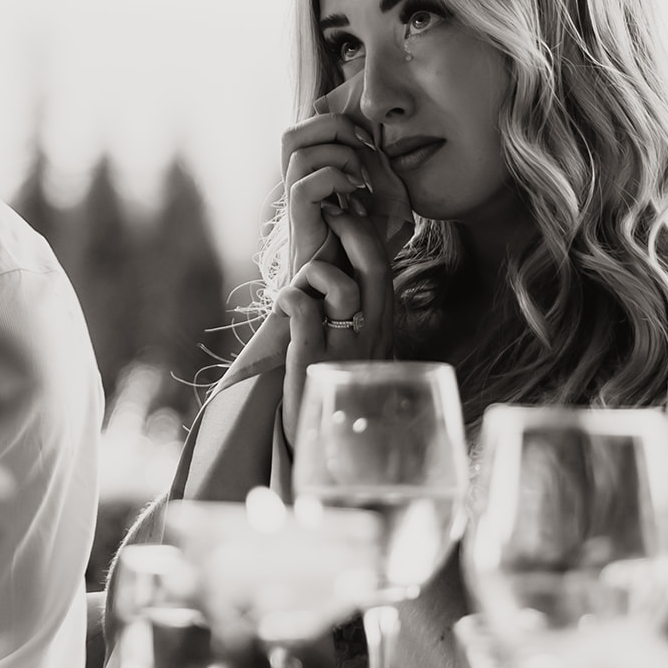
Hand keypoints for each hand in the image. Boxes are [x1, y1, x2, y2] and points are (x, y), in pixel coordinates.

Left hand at [275, 203, 401, 444]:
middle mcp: (373, 334)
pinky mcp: (315, 362)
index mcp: (384, 327)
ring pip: (340, 285)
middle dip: (352, 229)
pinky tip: (283, 305)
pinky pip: (305, 311)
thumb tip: (344, 279)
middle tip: (332, 214)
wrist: (339, 454)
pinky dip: (291, 298)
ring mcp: (345, 348)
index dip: (367, 233)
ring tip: (299, 284)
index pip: (384, 267)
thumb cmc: (342, 395)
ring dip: (316, 272)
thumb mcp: (360, 352)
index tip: (349, 213)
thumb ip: (359, 317)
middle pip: (373, 265)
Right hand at [281, 112, 376, 277]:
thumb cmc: (364, 255)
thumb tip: (375, 148)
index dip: (338, 122)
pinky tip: (355, 199)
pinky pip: (304, 185)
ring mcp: (297, 204)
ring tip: (359, 179)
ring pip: (295, 151)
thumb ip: (383, 177)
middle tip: (363, 148)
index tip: (370, 141)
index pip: (308, 131)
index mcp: (314, 178)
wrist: (347, 297)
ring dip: (336, 154)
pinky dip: (334, 180)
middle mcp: (300, 186)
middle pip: (292, 134)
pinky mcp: (300, 223)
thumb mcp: (386, 209)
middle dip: (332, 127)